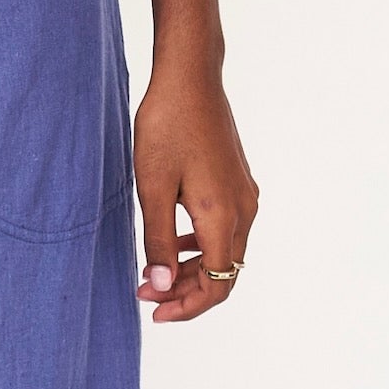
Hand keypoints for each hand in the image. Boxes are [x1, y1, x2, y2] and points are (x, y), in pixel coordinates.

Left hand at [134, 63, 258, 326]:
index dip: (187, 306)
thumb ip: (157, 241)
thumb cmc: (166, 126)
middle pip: (225, 274)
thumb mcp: (151, 187)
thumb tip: (159, 284)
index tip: (153, 310)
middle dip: (185, 291)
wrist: (190, 77)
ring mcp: (245, 195)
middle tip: (144, 292)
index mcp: (223, 216)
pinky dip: (201, 247)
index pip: (217, 284)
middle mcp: (243, 209)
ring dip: (192, 270)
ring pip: (226, 253)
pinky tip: (173, 242)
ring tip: (153, 272)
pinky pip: (226, 230)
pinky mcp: (238, 182)